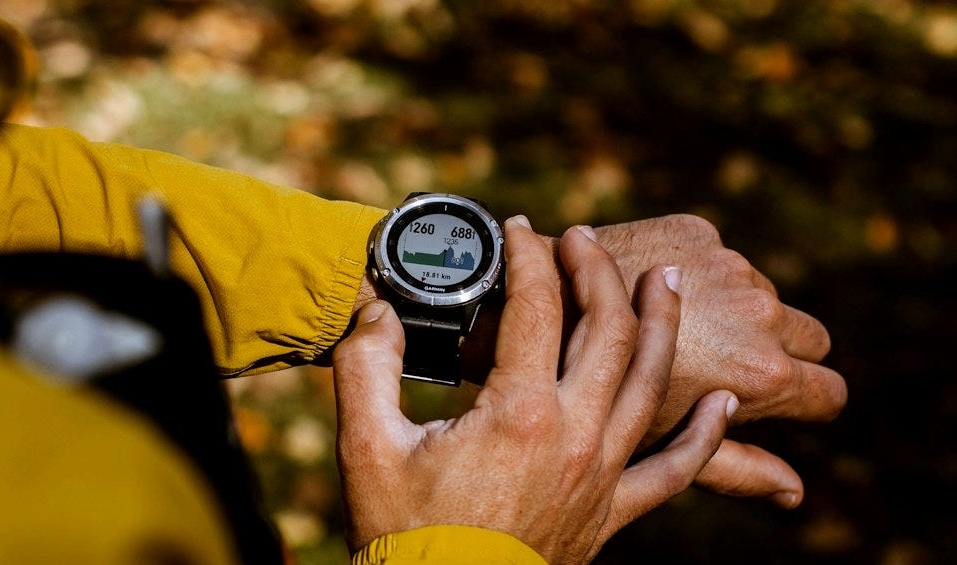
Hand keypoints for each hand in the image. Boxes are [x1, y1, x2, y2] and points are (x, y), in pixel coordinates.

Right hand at [334, 219, 735, 562]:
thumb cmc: (404, 535)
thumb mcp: (367, 445)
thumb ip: (366, 366)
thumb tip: (373, 312)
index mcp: (519, 412)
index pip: (535, 306)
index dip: (528, 255)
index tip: (519, 228)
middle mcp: (575, 434)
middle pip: (608, 330)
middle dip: (598, 272)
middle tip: (587, 238)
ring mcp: (602, 474)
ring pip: (651, 383)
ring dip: (663, 325)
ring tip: (669, 281)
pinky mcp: (611, 513)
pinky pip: (676, 471)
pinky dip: (707, 437)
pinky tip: (726, 406)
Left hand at [584, 214, 847, 506]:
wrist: (534, 312)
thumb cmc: (591, 400)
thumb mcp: (662, 448)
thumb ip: (737, 468)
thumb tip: (795, 494)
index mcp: (760, 374)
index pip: (826, 392)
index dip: (806, 402)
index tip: (780, 402)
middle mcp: (758, 314)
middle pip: (810, 336)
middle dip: (783, 350)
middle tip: (730, 363)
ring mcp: (729, 267)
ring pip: (763, 293)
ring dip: (735, 308)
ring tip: (677, 326)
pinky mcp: (696, 229)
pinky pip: (719, 256)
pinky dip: (697, 270)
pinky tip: (648, 288)